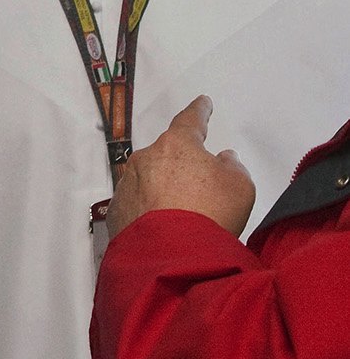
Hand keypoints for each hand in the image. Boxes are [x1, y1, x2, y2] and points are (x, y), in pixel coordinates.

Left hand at [106, 95, 255, 239]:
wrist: (174, 255)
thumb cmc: (212, 214)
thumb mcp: (240, 187)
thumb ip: (232, 166)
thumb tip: (222, 158)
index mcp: (177, 145)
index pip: (190, 120)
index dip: (199, 111)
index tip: (203, 103)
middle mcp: (146, 158)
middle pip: (168, 154)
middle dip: (182, 165)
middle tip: (200, 184)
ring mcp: (128, 183)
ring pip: (150, 178)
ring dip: (164, 189)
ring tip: (184, 214)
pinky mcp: (117, 209)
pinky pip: (137, 202)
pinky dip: (150, 209)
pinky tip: (164, 225)